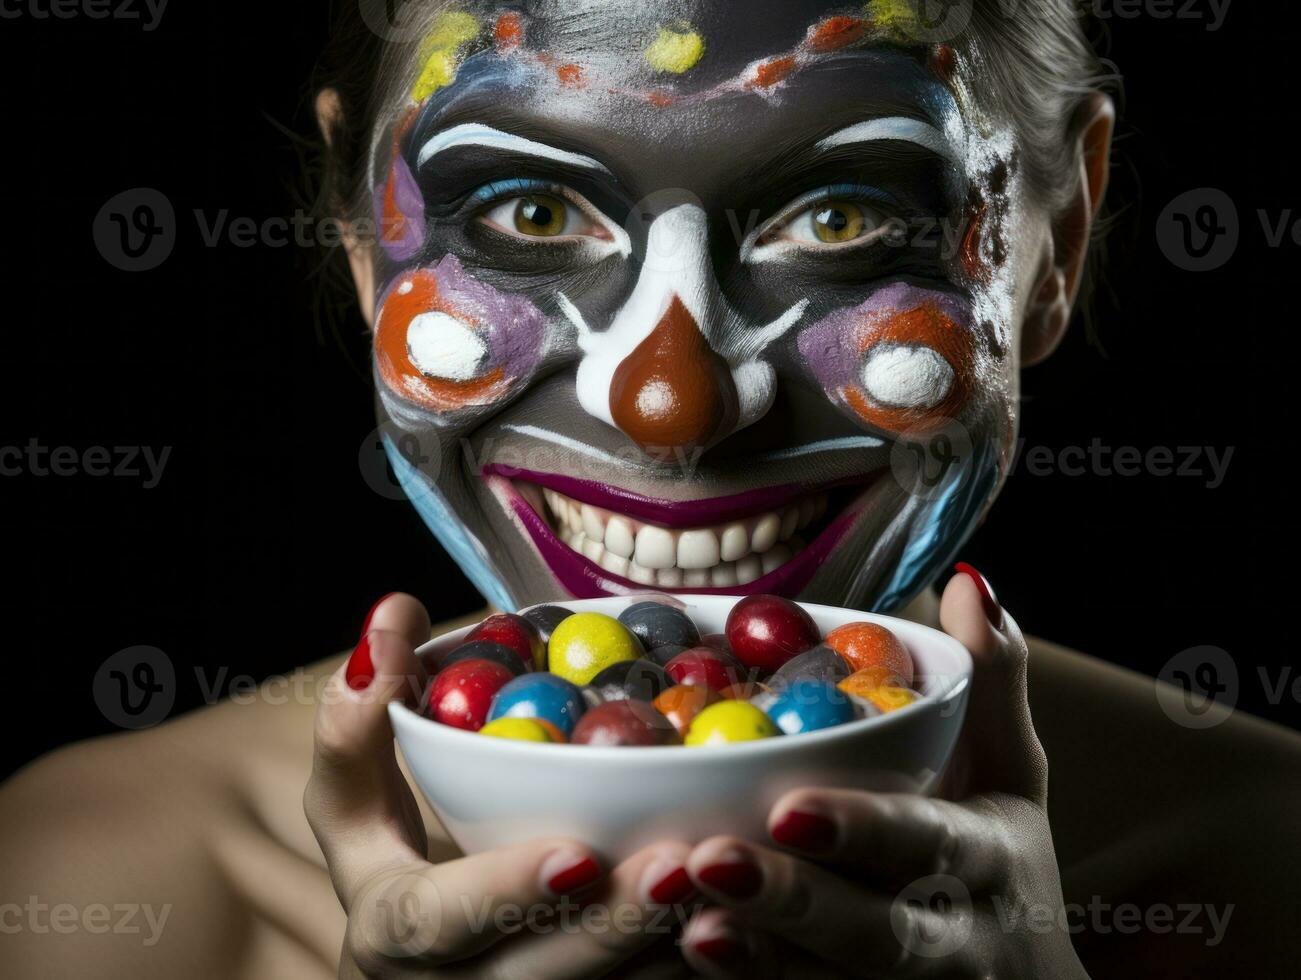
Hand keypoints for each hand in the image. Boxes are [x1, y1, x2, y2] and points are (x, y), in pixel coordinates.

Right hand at [304, 594, 693, 978]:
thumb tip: (391, 616)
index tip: (577, 852)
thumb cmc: (391, 865)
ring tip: (725, 887)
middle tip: (680, 862)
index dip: (501, 891)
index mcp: (389, 934)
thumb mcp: (356, 800)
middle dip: (610, 926)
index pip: (431, 920)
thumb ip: (361, 716)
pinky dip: (682, 969)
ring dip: (660, 952)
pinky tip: (735, 918)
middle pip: (532, 976)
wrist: (426, 966)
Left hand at [675, 570, 1087, 977]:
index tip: (791, 806)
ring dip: (757, 957)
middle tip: (709, 860)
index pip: (926, 842)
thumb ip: (990, 682)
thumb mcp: (1011, 774)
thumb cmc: (999, 864)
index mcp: (982, 858)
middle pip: (872, 931)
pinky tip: (681, 956)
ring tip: (688, 920)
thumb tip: (971, 582)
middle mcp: (947, 937)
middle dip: (793, 899)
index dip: (864, 829)